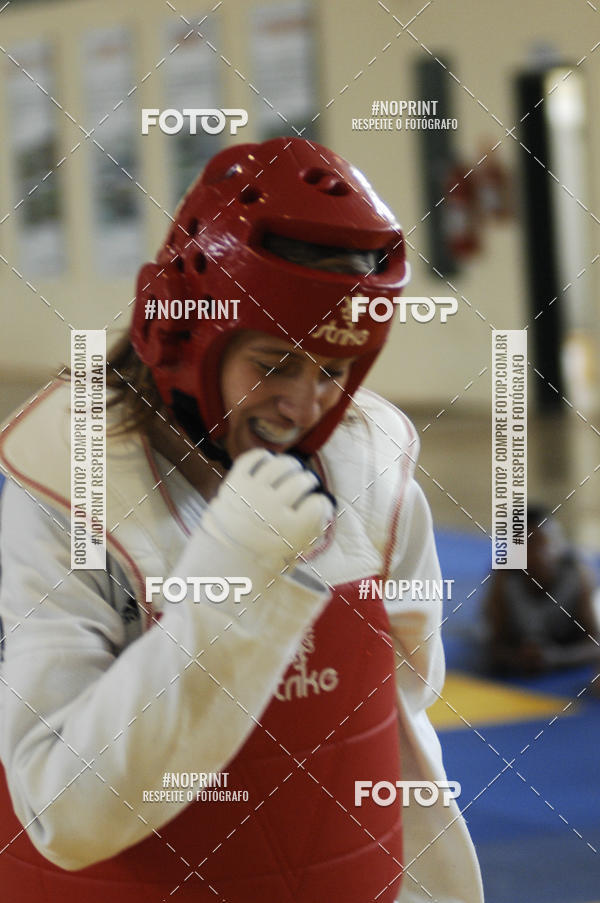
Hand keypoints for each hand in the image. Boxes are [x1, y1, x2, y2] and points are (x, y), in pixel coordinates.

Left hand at [201, 449, 333, 570]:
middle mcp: (271, 509)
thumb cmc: (264, 556)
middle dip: (309, 480)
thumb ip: (313, 531)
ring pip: (281, 465)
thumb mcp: (294, 553)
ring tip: (293, 469)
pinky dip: (263, 456)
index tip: (316, 504)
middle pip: (301, 481)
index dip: (320, 503)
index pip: (317, 504)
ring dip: (291, 465)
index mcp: (289, 530)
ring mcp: (251, 494)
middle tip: (307, 483)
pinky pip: (252, 458)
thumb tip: (325, 506)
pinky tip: (269, 462)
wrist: (223, 556)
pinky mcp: (234, 483)